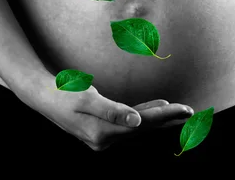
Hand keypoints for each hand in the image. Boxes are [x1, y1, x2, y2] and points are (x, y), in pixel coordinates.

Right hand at [36, 84, 193, 151]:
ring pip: (138, 129)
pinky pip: (128, 125)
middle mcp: (104, 140)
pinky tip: (154, 110)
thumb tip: (137, 122)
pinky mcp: (102, 131)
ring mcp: (103, 138)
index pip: (142, 125)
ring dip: (158, 120)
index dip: (165, 116)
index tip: (185, 109)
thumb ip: (112, 111)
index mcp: (102, 133)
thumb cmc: (63, 93)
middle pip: (144, 130)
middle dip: (168, 121)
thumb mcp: (86, 99)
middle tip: (192, 113)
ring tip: (178, 112)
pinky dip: (143, 118)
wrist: (42, 96)